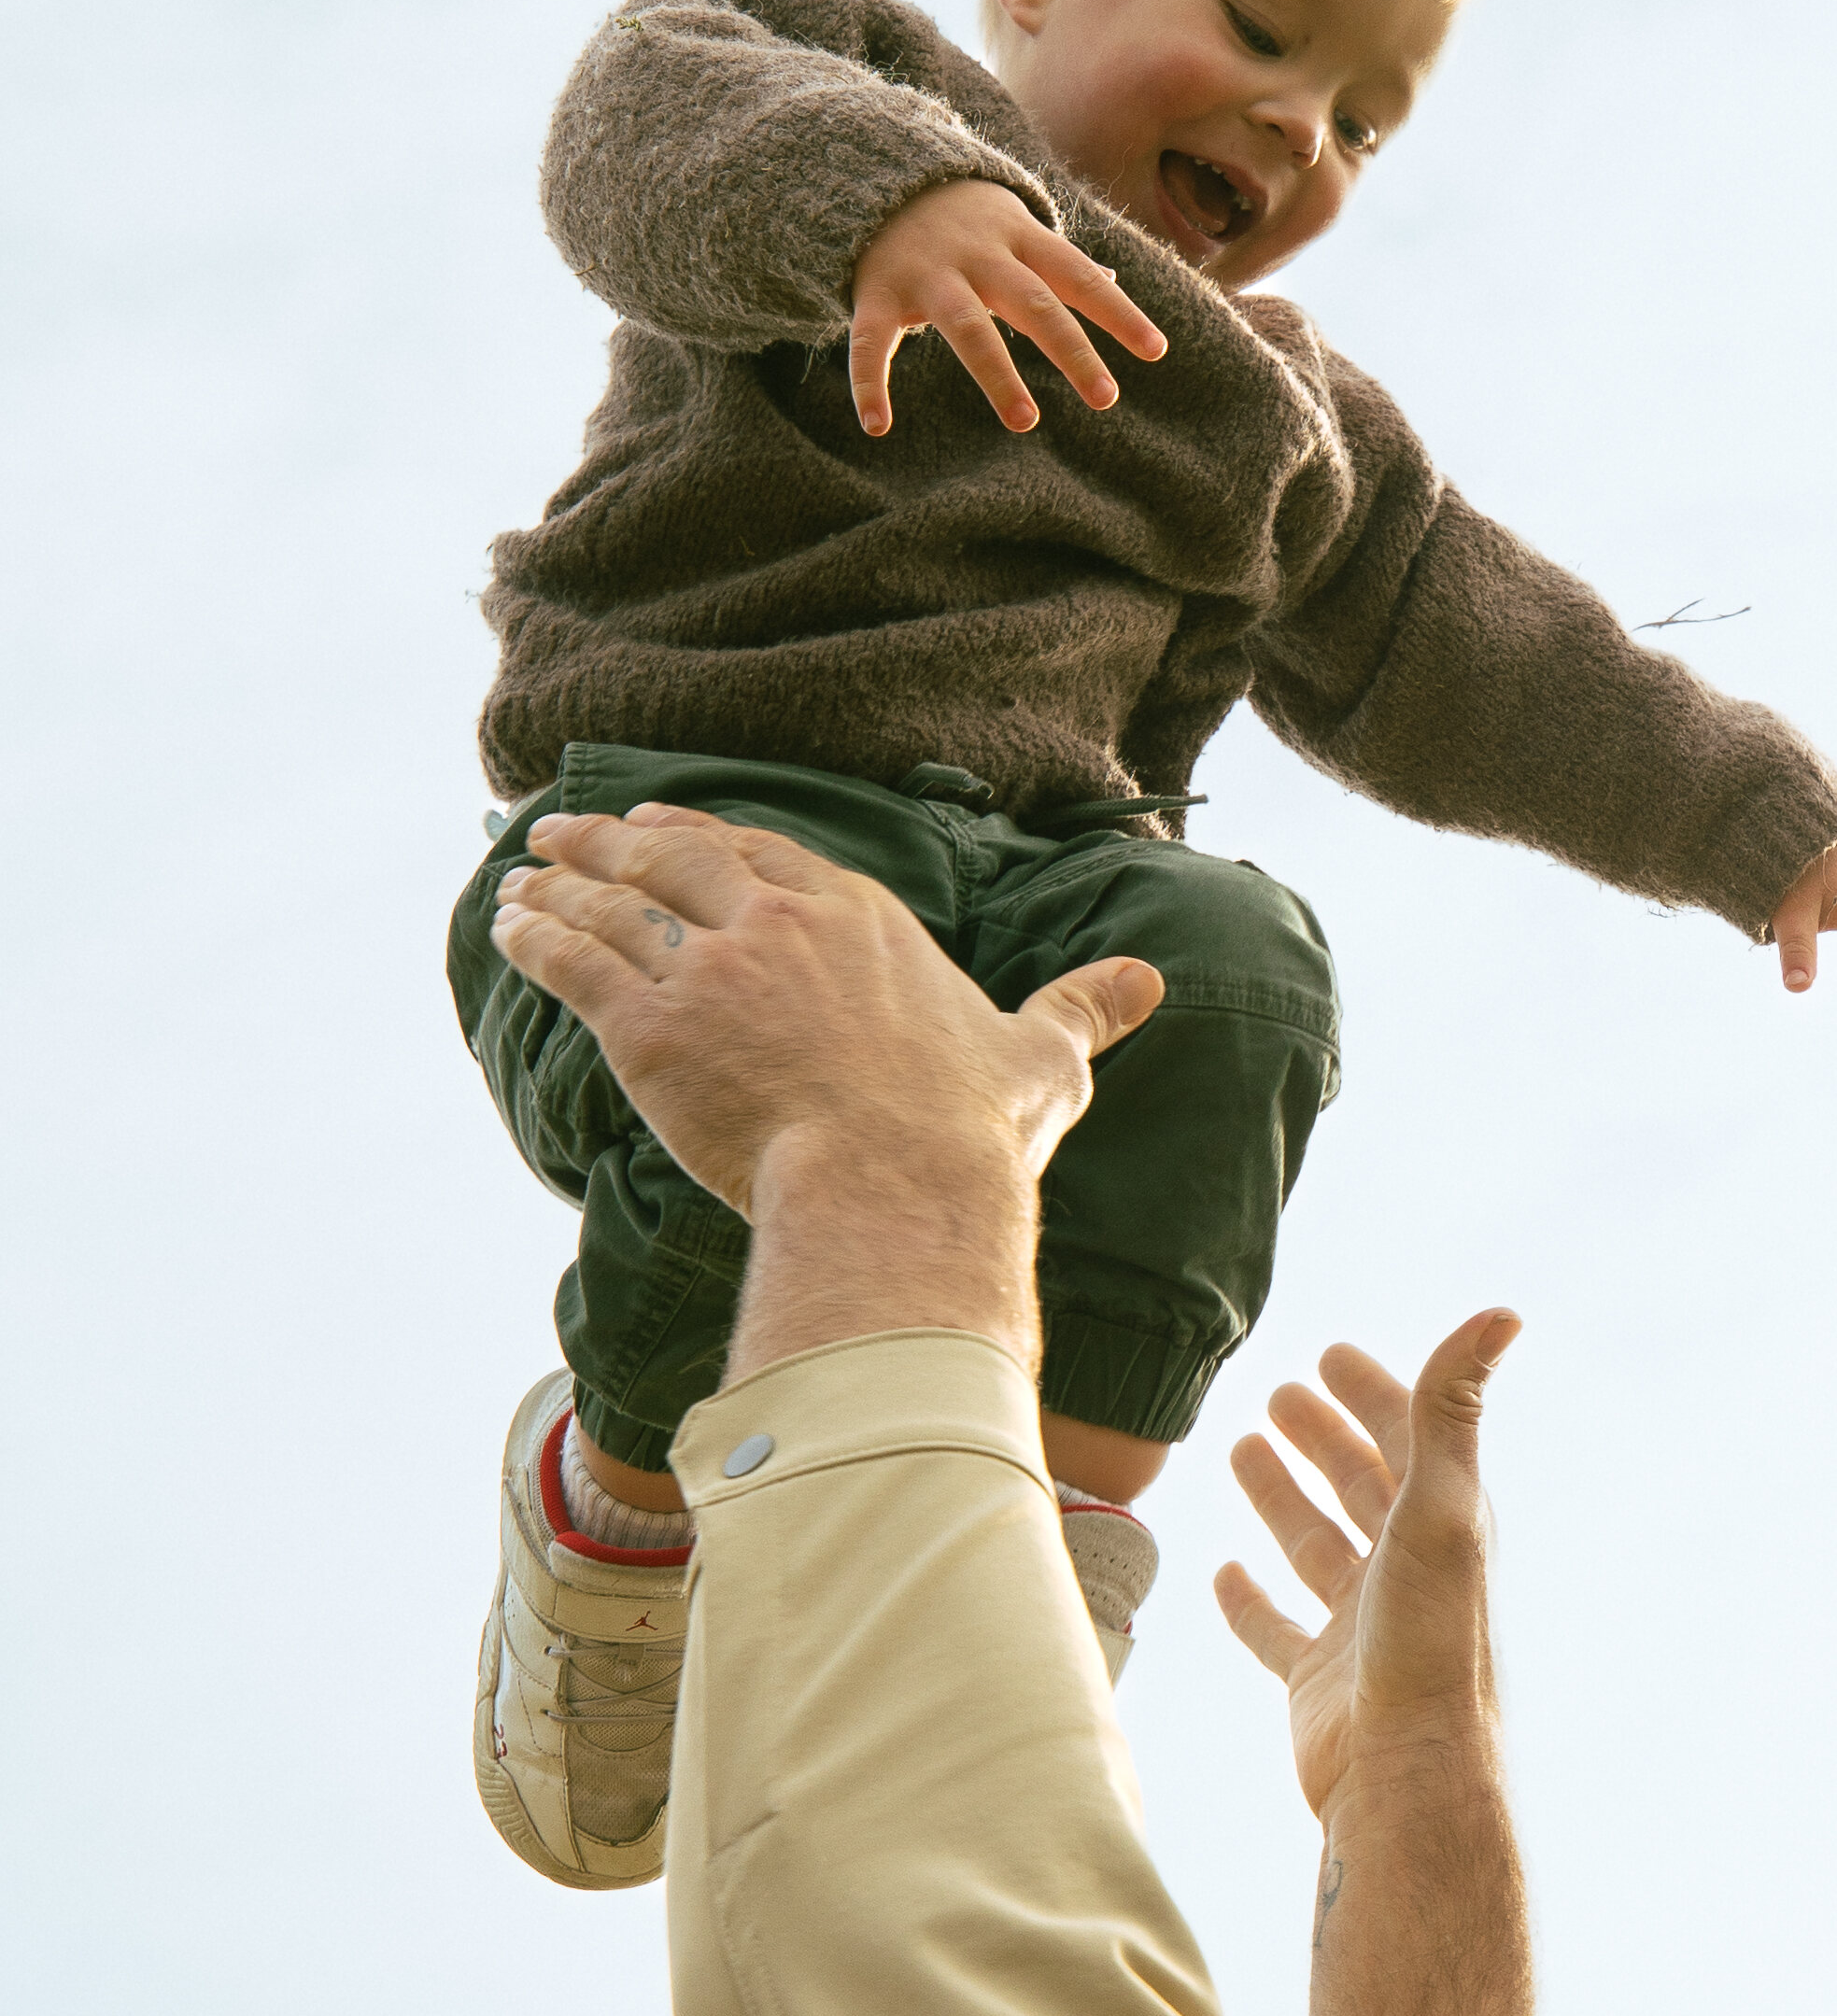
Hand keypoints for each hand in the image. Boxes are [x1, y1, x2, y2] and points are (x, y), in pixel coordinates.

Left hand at [489, 806, 1159, 1217]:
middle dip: (615, 839)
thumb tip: (1147, 982)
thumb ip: (1080, 1009)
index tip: (670, 829)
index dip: (709, 839)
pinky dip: (536, 938)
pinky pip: (576, 964)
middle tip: (570, 831)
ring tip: (521, 876)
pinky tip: (509, 928)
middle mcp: (778, 925)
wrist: (899, 1187)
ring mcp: (709, 969)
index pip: (768, 856)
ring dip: (559, 883)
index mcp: (861, 918)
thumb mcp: (1041, 1060)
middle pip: (677, 859)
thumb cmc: (970, 1135)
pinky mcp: (651, 1028)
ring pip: (613, 903)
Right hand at [849, 179, 1168, 439]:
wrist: (878, 174)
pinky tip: (876, 427)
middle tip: (1106, 397)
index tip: (1156, 350)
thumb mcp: (1016, 230)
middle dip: (1071, 349)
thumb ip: (1059, 261)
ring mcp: (927, 275)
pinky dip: (869, 384)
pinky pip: (870, 343)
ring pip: (966, 327)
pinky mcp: (877, 295)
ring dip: (997, 375)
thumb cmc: (965, 219)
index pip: (1078, 276)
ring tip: (1027, 422)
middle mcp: (978, 256)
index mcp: (1020, 241)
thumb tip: (1112, 281)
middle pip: (1033, 303)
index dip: (1118, 312)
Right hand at [1214, 1318, 1521, 1827]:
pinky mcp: (1317, 1684)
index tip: (1331, 1355)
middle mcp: (1406, 1574)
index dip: (1375, 1394)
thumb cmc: (1428, 1639)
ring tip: (1243, 1450)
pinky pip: (1277, 1630)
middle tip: (1284, 1392)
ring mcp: (1361, 1630)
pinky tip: (1223, 1572)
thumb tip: (1504, 1311)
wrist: (1405, 1774)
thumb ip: (1453, 1407)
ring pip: (1317, 1548)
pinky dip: (1250, 1599)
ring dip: (1285, 1500)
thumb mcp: (1441, 1505)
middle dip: (1327, 1437)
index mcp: (1443, 1527)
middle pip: (1364, 1487)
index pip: (1408, 1441)